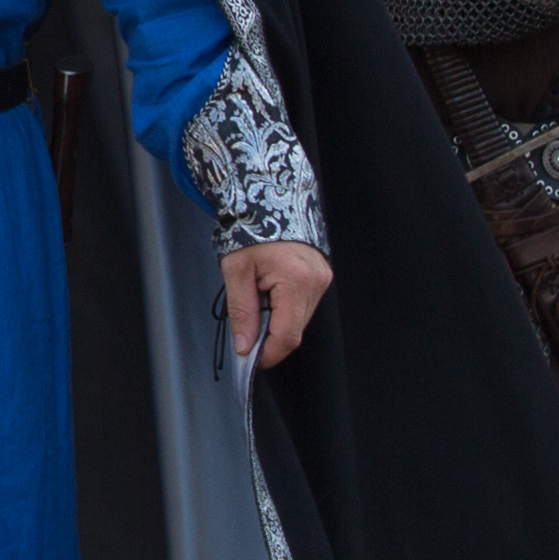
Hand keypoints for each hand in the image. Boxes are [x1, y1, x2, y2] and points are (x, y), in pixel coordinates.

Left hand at [221, 239, 331, 370]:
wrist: (270, 200)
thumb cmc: (250, 230)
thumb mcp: (236, 271)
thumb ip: (241, 311)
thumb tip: (244, 345)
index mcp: (295, 280)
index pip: (287, 335)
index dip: (268, 354)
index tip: (250, 359)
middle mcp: (315, 282)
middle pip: (295, 331)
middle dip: (270, 339)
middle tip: (246, 334)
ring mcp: (322, 279)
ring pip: (300, 321)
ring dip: (277, 324)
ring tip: (258, 305)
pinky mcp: (322, 277)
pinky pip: (303, 306)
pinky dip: (285, 310)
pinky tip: (270, 298)